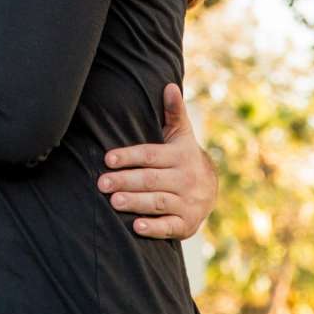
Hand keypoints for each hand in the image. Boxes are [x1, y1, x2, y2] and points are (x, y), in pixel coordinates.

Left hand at [97, 83, 216, 237]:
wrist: (211, 189)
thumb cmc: (184, 157)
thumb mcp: (182, 134)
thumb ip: (173, 112)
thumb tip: (169, 85)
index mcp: (180, 156)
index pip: (150, 156)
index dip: (129, 157)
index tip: (108, 159)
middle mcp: (185, 179)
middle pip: (151, 180)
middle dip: (126, 181)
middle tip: (102, 183)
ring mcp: (187, 203)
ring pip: (158, 202)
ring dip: (136, 202)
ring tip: (114, 201)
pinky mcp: (187, 224)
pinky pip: (169, 226)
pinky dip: (154, 228)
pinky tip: (136, 227)